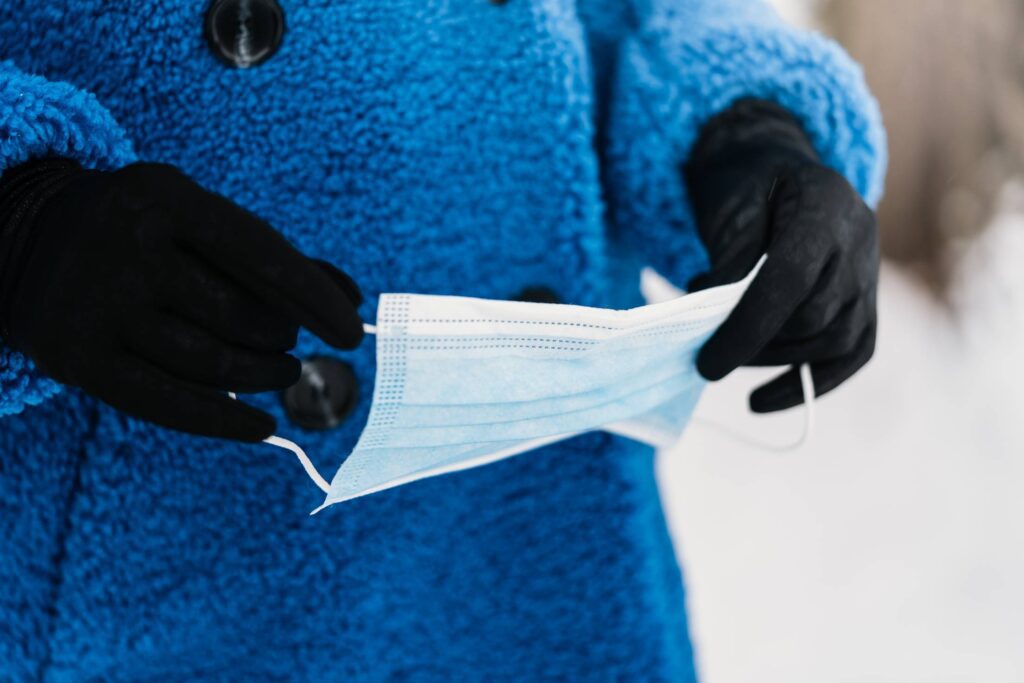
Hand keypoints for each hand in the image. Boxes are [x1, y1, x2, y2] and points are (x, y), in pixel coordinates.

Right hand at [0, 160, 362, 440]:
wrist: (24, 237)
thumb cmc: (146, 234)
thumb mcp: (200, 222)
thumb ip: (273, 258)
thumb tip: (350, 301)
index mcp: (165, 199)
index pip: (263, 257)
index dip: (316, 300)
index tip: (351, 333)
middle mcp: (125, 247)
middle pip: (242, 317)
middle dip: (283, 337)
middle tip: (288, 342)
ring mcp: (94, 304)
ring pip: (213, 364)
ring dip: (265, 375)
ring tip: (282, 370)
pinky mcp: (74, 356)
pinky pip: (169, 403)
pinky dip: (226, 420)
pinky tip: (262, 425)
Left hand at [684, 99, 878, 411]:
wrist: (783, 177)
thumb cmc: (749, 188)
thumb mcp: (731, 206)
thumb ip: (730, 259)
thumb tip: (718, 319)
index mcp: (826, 206)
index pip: (791, 279)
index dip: (748, 326)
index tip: (707, 363)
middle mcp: (861, 242)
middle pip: (812, 317)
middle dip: (753, 343)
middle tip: (704, 342)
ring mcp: (869, 276)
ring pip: (831, 342)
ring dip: (770, 359)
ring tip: (725, 343)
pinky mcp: (867, 305)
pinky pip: (850, 356)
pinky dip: (806, 383)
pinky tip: (760, 402)